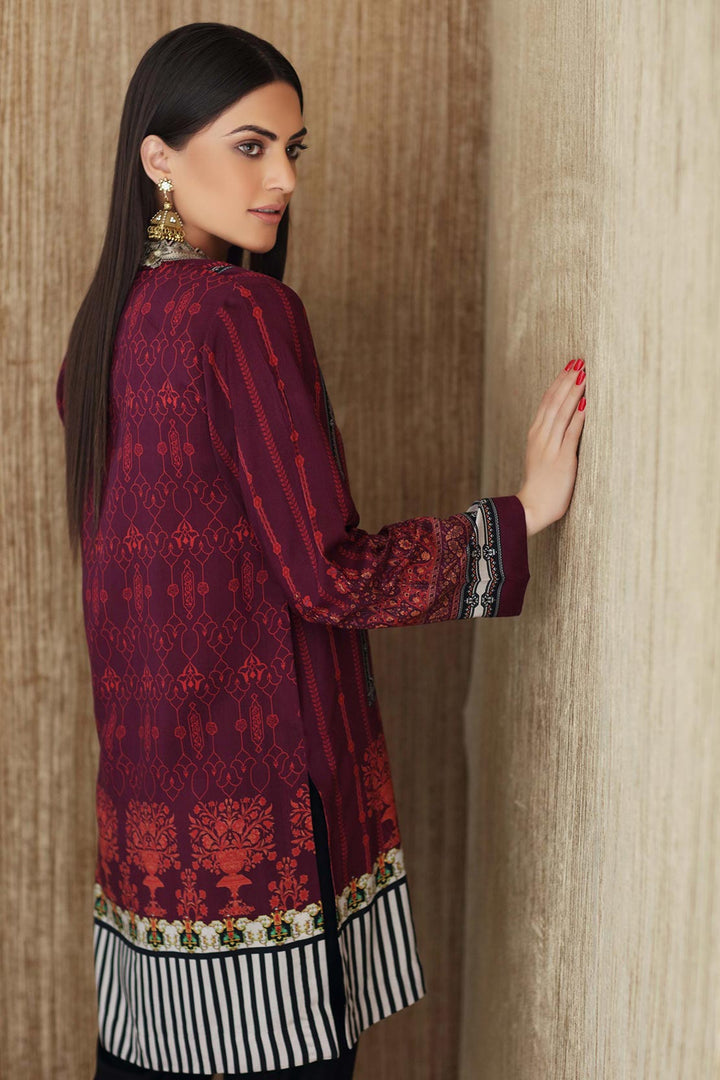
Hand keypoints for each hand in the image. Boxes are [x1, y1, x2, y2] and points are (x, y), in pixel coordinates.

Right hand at [516, 360, 586, 536]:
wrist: (531, 508)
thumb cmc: (540, 486)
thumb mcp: (541, 456)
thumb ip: (551, 438)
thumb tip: (566, 422)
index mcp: (535, 434)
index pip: (547, 402)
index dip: (559, 382)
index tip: (570, 366)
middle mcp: (541, 437)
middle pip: (554, 401)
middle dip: (567, 380)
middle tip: (579, 361)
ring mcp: (550, 447)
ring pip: (561, 412)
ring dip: (573, 391)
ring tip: (584, 374)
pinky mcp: (562, 459)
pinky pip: (570, 433)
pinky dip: (577, 417)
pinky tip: (585, 403)